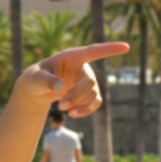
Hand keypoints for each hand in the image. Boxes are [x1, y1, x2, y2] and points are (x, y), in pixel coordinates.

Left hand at [15, 42, 130, 117]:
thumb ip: (45, 80)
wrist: (36, 89)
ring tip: (63, 110)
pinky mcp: (88, 92)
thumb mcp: (34, 79)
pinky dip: (86, 110)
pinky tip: (74, 114)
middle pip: (89, 82)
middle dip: (76, 96)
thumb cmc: (34, 79)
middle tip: (61, 107)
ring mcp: (86, 79)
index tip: (126, 47)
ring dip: (80, 105)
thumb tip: (59, 86)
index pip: (93, 51)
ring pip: (93, 94)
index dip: (109, 49)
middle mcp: (82, 66)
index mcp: (71, 56)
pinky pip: (95, 102)